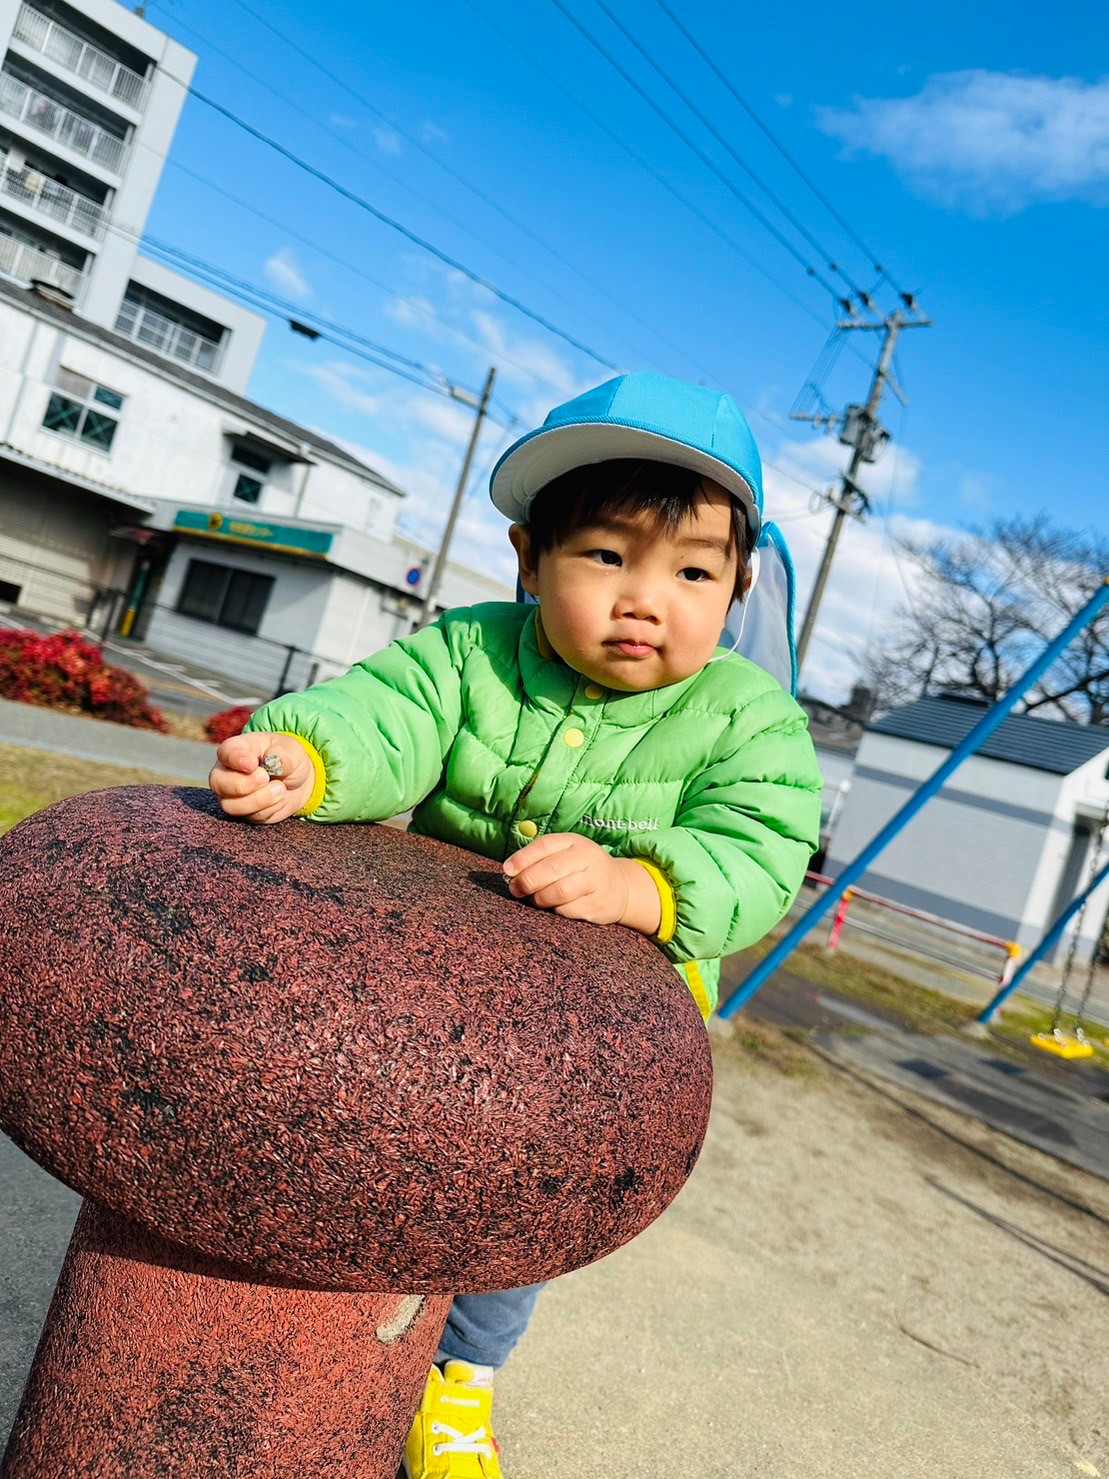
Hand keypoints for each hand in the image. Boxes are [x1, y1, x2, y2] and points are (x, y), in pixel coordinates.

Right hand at [209, 732, 314, 824]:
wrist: (299, 782)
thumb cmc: (289, 760)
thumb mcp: (293, 750)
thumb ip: (284, 753)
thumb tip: (274, 758)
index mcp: (238, 748)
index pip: (225, 752)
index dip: (235, 759)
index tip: (252, 764)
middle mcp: (228, 772)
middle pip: (218, 783)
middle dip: (243, 784)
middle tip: (265, 778)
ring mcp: (233, 795)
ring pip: (231, 805)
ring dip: (259, 800)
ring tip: (281, 789)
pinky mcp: (245, 812)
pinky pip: (251, 817)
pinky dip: (270, 809)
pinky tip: (282, 797)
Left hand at [503, 833, 661, 934]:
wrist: (620, 887)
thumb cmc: (580, 869)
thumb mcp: (565, 854)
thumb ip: (540, 859)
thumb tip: (509, 872)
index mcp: (574, 842)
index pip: (545, 845)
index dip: (523, 858)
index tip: (507, 870)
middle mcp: (588, 858)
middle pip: (552, 868)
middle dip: (528, 880)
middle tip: (515, 890)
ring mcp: (596, 881)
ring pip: (560, 891)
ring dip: (539, 899)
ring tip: (533, 900)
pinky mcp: (599, 904)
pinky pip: (569, 910)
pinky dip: (555, 910)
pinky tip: (552, 908)